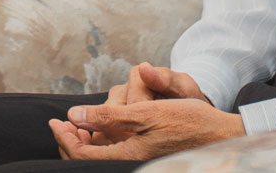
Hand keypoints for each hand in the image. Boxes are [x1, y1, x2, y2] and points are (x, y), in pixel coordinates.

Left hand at [49, 70, 242, 161]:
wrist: (220, 135)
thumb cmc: (187, 121)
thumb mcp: (146, 112)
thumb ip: (108, 116)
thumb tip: (74, 116)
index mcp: (128, 155)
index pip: (82, 155)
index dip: (64, 139)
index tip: (54, 121)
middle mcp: (132, 163)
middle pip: (88, 161)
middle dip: (70, 143)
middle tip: (60, 124)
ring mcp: (139, 162)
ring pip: (101, 159)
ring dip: (84, 144)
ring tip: (77, 126)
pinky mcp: (146, 158)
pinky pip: (114, 156)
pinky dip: (101, 145)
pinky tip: (101, 130)